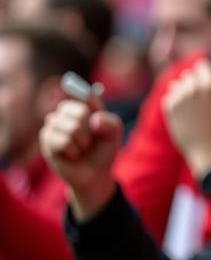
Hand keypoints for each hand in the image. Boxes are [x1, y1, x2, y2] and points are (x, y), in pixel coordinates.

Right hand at [40, 93, 121, 219]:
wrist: (95, 173)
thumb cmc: (104, 150)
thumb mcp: (114, 134)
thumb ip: (110, 122)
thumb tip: (94, 120)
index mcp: (83, 107)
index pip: (80, 94)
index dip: (77, 91)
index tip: (70, 86)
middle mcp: (66, 113)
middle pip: (70, 107)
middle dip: (86, 124)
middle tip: (90, 138)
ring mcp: (54, 126)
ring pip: (68, 125)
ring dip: (81, 139)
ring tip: (82, 147)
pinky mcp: (46, 140)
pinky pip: (60, 139)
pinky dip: (71, 148)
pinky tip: (73, 154)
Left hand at [163, 53, 210, 179]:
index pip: (201, 65)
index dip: (207, 76)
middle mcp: (193, 88)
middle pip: (189, 74)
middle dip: (195, 84)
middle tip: (204, 103)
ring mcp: (180, 98)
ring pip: (178, 84)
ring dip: (185, 92)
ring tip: (196, 109)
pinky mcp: (169, 109)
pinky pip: (170, 96)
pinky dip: (177, 103)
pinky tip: (187, 114)